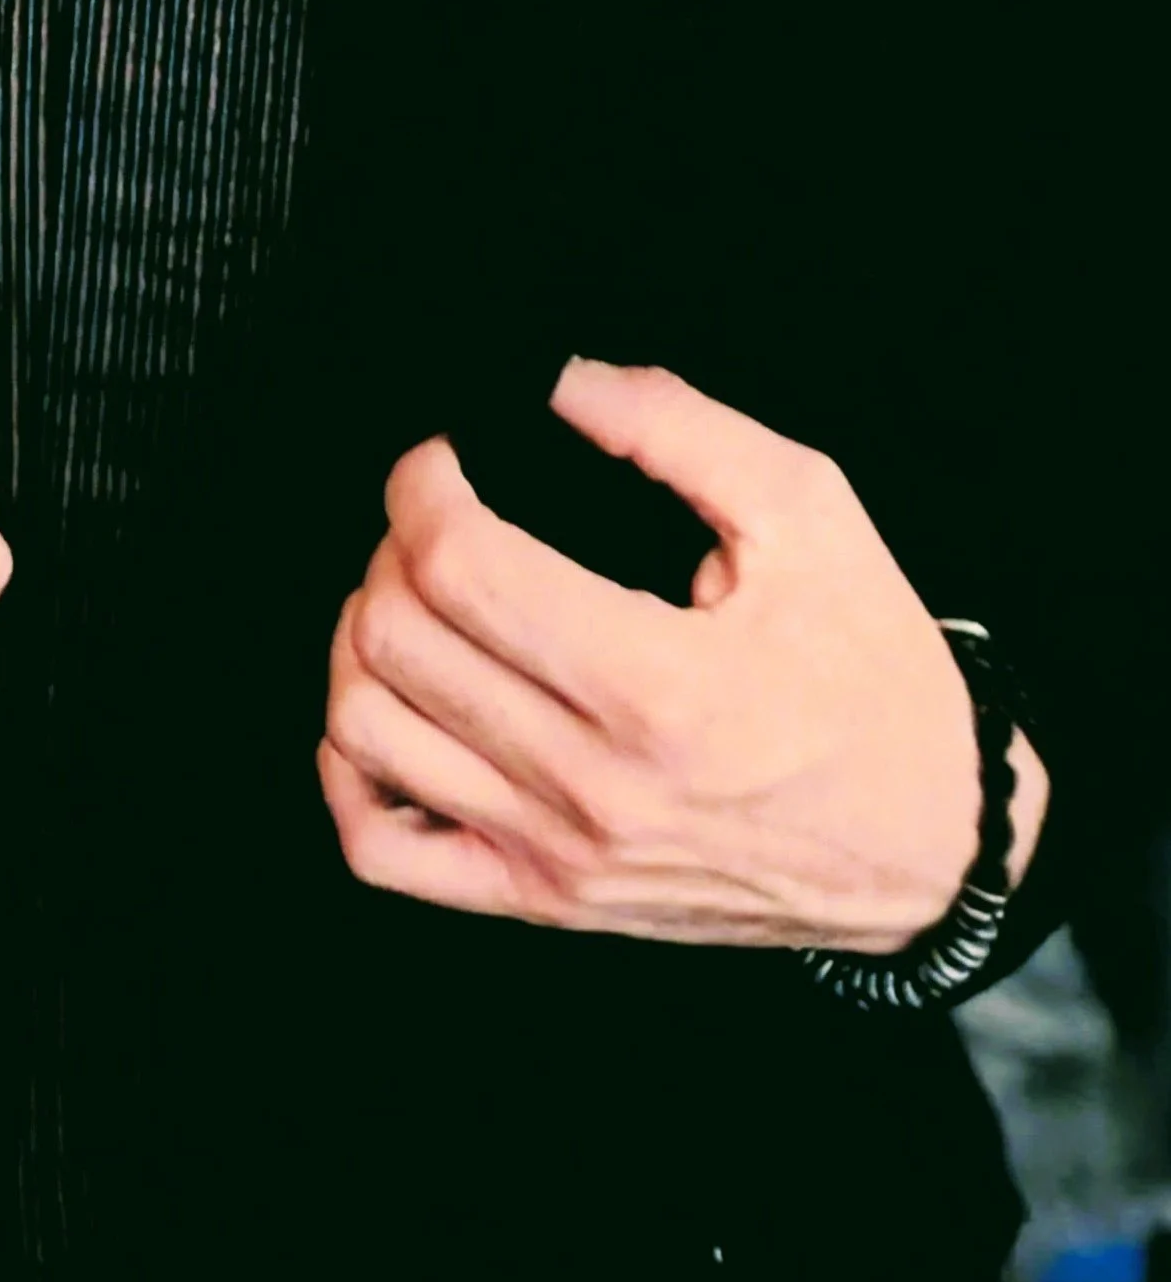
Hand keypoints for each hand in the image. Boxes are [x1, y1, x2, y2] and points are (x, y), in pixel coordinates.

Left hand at [319, 358, 1047, 949]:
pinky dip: (348, 770)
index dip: (422, 482)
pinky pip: (381, 852)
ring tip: (420, 597)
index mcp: (658, 686)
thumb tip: (555, 377)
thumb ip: (671, 425)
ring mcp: (560, 857)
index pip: (458, 566)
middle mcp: (593, 785)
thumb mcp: (806, 513)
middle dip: (392, 547)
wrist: (933, 842)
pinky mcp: (546, 903)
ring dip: (363, 637)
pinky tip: (395, 709)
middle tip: (440, 515)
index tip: (445, 454)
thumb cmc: (873, 676)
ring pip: (364, 733)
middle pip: (396, 640)